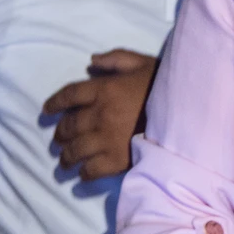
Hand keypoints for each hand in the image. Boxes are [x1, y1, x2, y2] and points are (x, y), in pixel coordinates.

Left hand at [42, 49, 157, 180]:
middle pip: (68, 126)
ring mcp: (106, 139)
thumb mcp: (142, 62)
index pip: (69, 95)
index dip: (54, 103)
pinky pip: (91, 170)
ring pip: (75, 151)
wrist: (187, 111)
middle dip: (60, 134)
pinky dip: (84, 174)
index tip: (46, 111)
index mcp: (104, 89)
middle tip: (59, 140)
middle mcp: (99, 114)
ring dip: (66, 157)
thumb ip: (116, 58)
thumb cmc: (166, 85)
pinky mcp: (117, 160)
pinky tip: (83, 174)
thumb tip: (91, 61)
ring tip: (65, 162)